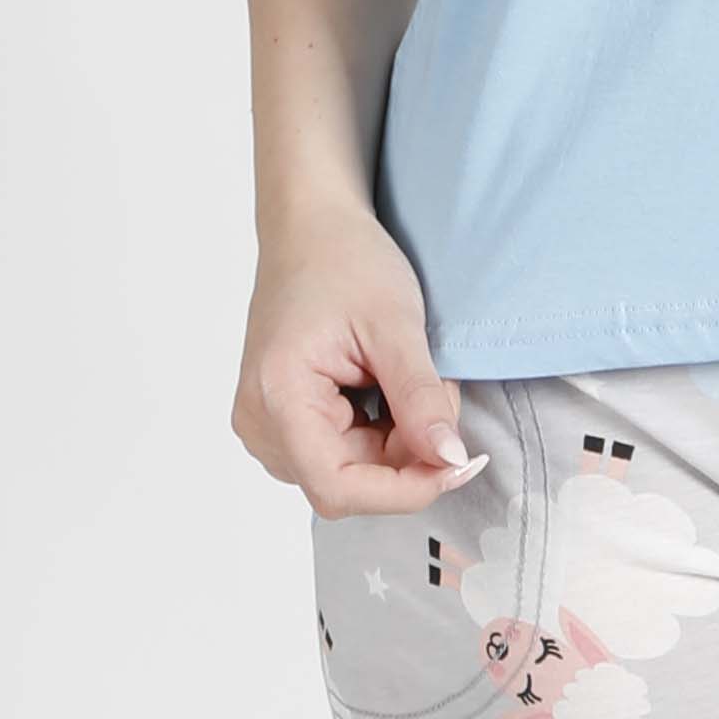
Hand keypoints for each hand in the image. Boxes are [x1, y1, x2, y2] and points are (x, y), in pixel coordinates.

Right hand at [235, 206, 484, 515]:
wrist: (310, 228)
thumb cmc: (344, 260)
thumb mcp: (395, 325)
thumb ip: (421, 399)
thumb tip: (450, 460)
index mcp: (276, 397)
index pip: (338, 487)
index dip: (404, 490)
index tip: (459, 463)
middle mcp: (259, 421)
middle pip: (346, 483)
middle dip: (406, 455)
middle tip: (439, 396)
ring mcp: (266, 424)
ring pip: (347, 473)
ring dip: (394, 444)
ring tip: (403, 378)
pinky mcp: (281, 420)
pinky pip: (338, 454)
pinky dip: (378, 434)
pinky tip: (384, 388)